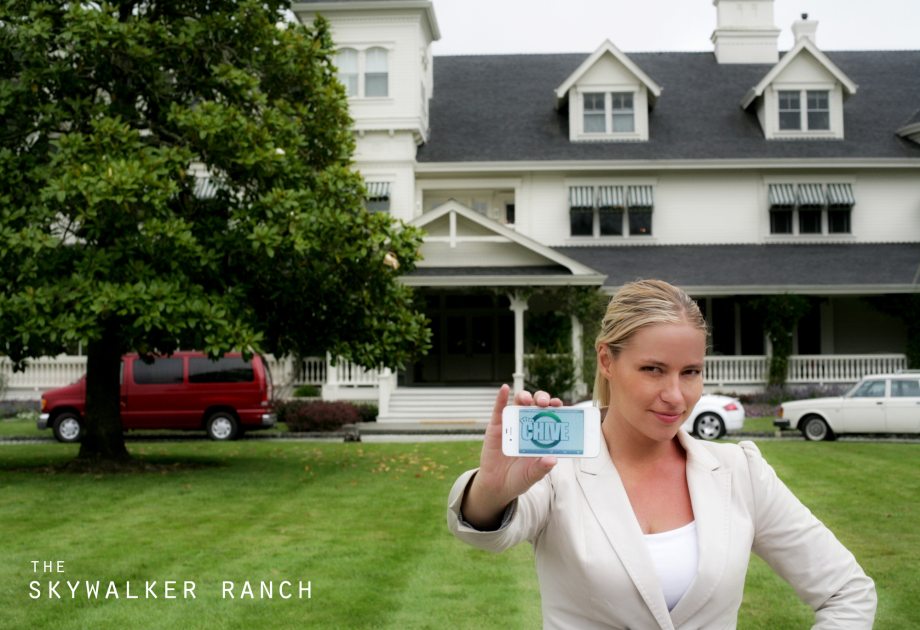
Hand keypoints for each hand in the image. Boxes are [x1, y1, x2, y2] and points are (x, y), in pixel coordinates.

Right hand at [460, 384, 561, 528]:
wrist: (497, 486)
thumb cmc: (518, 478)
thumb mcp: (532, 475)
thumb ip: (541, 468)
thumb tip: (553, 460)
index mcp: (540, 436)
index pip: (550, 416)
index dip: (556, 408)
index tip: (560, 405)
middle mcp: (528, 426)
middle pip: (536, 406)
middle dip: (542, 399)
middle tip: (545, 403)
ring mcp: (512, 425)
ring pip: (519, 404)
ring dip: (525, 397)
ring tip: (527, 400)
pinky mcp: (496, 427)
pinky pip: (499, 409)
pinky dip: (501, 398)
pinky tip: (504, 389)